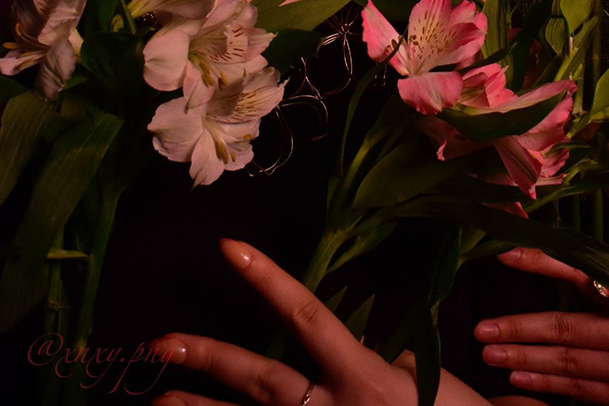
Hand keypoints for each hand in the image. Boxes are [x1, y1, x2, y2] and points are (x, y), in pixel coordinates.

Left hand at [151, 239, 489, 405]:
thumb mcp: (426, 382)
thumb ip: (382, 363)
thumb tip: (359, 351)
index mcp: (362, 376)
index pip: (305, 314)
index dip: (266, 278)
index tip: (227, 247)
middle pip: (258, 378)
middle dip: (206, 360)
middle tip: (157, 344)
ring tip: (155, 401)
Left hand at [474, 247, 608, 404]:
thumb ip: (598, 277)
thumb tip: (544, 250)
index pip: (581, 274)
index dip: (543, 263)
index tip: (506, 255)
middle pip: (566, 329)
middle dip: (521, 328)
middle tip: (483, 329)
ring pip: (568, 364)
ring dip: (525, 357)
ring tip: (490, 352)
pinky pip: (579, 391)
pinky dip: (546, 384)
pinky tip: (518, 376)